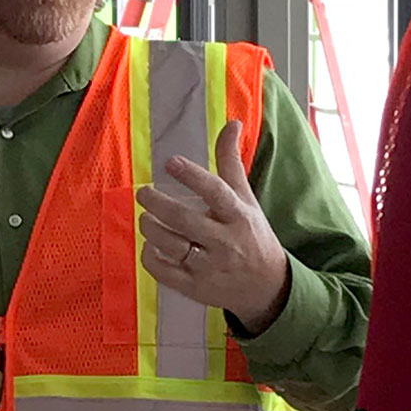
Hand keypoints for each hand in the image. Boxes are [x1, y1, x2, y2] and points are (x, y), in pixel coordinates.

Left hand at [134, 120, 292, 334]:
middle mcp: (225, 241)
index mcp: (238, 215)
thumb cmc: (251, 234)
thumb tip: (233, 122)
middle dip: (157, 203)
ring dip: (150, 227)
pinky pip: (163, 271)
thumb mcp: (246, 198)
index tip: (170, 162)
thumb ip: (231, 162)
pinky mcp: (195, 287)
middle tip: (144, 192)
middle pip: (184, 219)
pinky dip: (150, 256)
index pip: (216, 192)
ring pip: (170, 244)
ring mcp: (209, 266)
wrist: (266, 286)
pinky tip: (150, 244)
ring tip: (146, 217)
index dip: (192, 176)